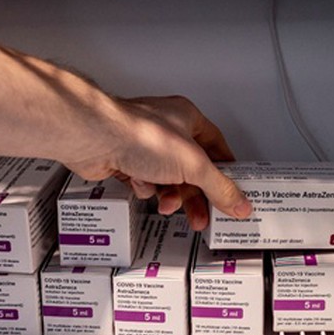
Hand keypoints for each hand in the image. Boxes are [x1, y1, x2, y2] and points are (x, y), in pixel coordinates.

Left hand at [62, 95, 252, 230]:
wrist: (94, 139)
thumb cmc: (137, 134)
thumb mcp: (192, 165)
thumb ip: (219, 187)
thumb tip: (239, 202)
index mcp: (187, 119)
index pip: (216, 146)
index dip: (226, 169)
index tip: (233, 189)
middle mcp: (166, 130)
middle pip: (191, 169)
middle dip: (196, 195)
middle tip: (204, 215)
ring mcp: (144, 145)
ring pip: (167, 179)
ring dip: (169, 195)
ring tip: (169, 206)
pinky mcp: (125, 160)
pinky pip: (145, 182)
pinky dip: (144, 188)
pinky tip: (140, 184)